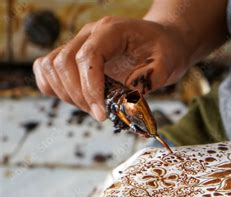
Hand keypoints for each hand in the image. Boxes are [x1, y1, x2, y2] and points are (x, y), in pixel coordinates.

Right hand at [33, 17, 190, 120]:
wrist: (163, 41)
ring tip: (93, 107)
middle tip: (101, 114)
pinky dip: (55, 88)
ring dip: (67, 95)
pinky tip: (79, 99)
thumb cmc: (166, 50)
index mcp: (112, 31)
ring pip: (50, 67)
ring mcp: (78, 43)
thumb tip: (125, 103)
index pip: (88, 57)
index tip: (102, 114)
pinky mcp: (73, 56)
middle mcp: (90, 34)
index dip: (90, 88)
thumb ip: (148, 81)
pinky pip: (46, 69)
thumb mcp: (168, 64)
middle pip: (63, 63)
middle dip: (79, 96)